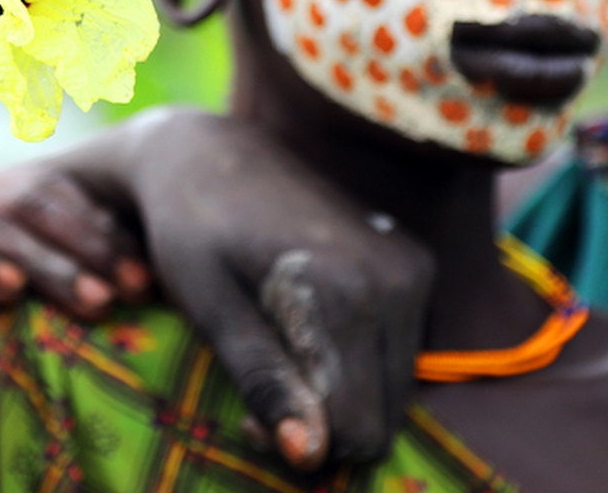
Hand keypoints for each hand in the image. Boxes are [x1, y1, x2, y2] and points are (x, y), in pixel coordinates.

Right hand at [0, 164, 152, 320]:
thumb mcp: (29, 221)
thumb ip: (79, 234)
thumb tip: (149, 274)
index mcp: (33, 185)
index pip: (80, 204)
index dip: (116, 238)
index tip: (151, 279)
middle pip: (49, 211)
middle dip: (94, 250)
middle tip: (132, 292)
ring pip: (9, 233)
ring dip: (53, 266)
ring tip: (93, 301)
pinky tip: (10, 294)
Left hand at [117, 110, 433, 471]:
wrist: (213, 151)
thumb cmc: (193, 228)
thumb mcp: (213, 308)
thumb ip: (265, 380)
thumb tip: (308, 456)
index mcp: (347, 291)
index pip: (359, 428)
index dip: (304, 445)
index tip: (246, 418)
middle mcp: (397, 278)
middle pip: (386, 414)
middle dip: (325, 427)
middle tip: (258, 398)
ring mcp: (412, 266)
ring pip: (396, 389)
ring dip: (343, 399)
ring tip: (278, 364)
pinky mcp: (414, 261)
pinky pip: (399, 350)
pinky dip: (360, 366)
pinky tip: (308, 337)